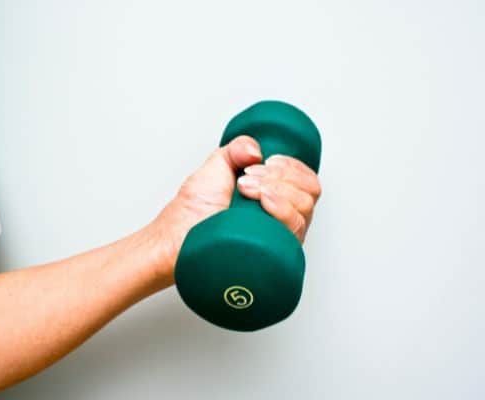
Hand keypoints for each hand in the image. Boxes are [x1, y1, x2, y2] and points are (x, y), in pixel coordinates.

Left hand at [150, 135, 321, 284]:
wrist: (175, 238)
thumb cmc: (191, 212)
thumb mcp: (214, 167)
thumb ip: (236, 149)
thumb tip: (257, 150)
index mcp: (275, 198)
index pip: (307, 180)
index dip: (292, 166)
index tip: (268, 161)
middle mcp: (281, 218)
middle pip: (310, 192)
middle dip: (280, 175)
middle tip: (248, 178)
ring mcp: (279, 237)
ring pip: (304, 209)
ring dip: (275, 189)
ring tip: (245, 190)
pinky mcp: (274, 254)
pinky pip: (295, 230)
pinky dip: (281, 209)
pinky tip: (262, 202)